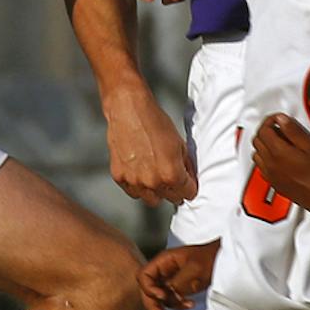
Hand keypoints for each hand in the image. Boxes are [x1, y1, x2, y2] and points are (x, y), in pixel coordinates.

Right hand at [106, 87, 196, 205]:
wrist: (129, 110)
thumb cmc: (154, 122)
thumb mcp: (180, 143)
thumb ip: (186, 166)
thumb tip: (190, 178)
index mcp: (171, 175)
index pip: (188, 194)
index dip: (190, 187)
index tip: (188, 182)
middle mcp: (153, 182)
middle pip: (170, 199)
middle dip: (174, 189)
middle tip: (171, 176)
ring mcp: (134, 182)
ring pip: (151, 200)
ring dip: (155, 191)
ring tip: (155, 173)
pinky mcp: (119, 177)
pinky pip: (133, 192)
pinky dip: (138, 185)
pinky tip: (140, 170)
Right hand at [138, 241, 217, 309]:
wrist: (225, 259)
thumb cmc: (212, 257)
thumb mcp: (195, 269)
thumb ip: (177, 283)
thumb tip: (166, 297)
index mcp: (164, 261)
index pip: (144, 275)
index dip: (149, 288)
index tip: (162, 297)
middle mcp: (164, 270)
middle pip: (147, 290)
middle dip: (153, 305)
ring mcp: (170, 279)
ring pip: (157, 298)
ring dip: (163, 309)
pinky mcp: (178, 287)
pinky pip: (170, 300)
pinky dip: (175, 306)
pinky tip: (187, 306)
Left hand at [250, 113, 309, 219]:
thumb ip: (294, 131)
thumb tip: (281, 120)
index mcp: (278, 153)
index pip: (264, 131)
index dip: (270, 120)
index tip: (280, 118)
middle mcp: (270, 165)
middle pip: (257, 141)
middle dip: (266, 131)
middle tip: (280, 127)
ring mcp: (272, 176)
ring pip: (257, 155)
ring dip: (264, 145)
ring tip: (280, 141)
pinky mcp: (276, 185)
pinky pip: (262, 168)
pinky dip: (265, 159)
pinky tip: (278, 158)